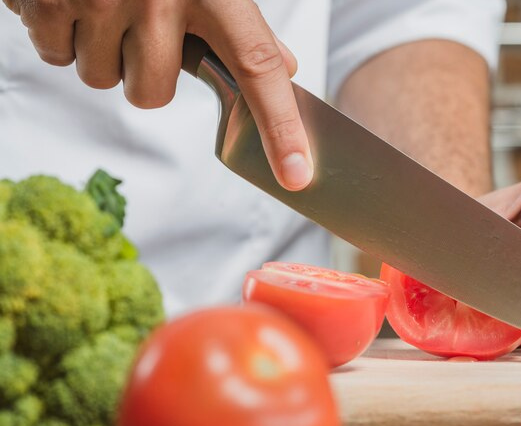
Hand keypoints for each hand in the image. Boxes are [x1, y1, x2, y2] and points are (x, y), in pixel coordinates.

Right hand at [3, 0, 312, 190]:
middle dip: (144, 71)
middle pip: (153, 93)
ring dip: (102, 51)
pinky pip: (57, 55)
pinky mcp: (47, 0)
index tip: (296, 174)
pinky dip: (61, 34)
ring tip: (104, 3)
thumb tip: (286, 66)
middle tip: (138, 27)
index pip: (258, 68)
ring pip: (102, 78)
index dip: (280, 128)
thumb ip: (246, 22)